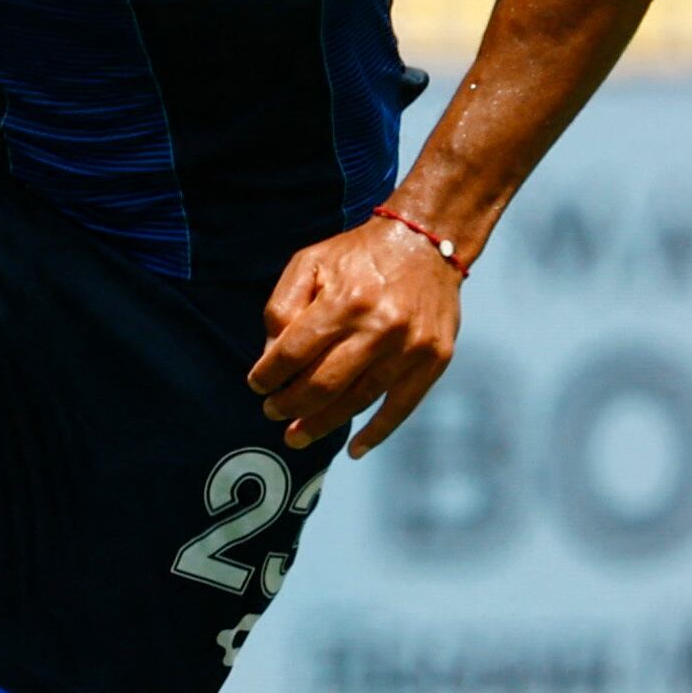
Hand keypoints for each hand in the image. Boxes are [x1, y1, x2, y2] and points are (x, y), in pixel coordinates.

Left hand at [247, 217, 460, 457]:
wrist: (426, 243)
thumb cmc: (358, 256)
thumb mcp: (309, 263)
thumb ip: (282, 307)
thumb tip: (270, 357)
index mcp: (343, 302)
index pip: (293, 353)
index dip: (268, 375)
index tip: (257, 385)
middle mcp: (378, 328)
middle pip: (323, 385)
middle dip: (289, 405)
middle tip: (272, 412)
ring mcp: (409, 348)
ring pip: (357, 401)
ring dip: (321, 425)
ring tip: (296, 436)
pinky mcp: (434, 360)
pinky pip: (401, 408)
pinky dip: (376, 433)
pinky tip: (354, 449)